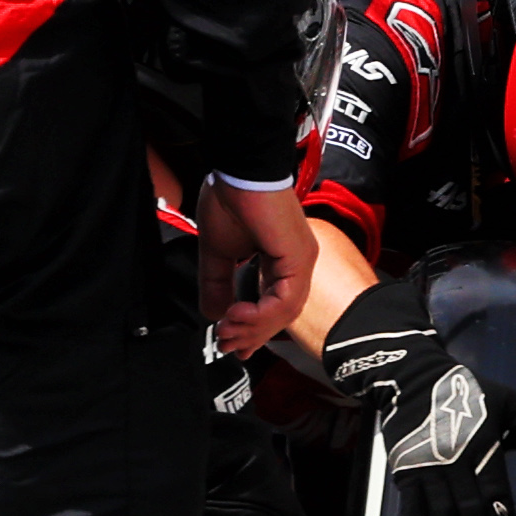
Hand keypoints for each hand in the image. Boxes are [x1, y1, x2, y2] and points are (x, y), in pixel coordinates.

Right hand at [196, 172, 330, 348]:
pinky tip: (237, 314)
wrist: (239, 170)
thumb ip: (219, 284)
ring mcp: (302, 260)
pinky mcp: (298, 257)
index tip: (232, 345)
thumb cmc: (231, 199)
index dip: (254, 330)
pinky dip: (261, 315)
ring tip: (227, 330)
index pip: (275, 306)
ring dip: (253, 328)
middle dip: (251, 335)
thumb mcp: (219, 251)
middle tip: (225, 344)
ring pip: (284, 312)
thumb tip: (213, 313)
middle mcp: (298, 262)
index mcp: (284, 260)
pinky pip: (284, 299)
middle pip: (281, 315)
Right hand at [323, 278, 515, 515]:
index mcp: (482, 446)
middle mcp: (454, 462)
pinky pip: (412, 510)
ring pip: (441, 514)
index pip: (496, 491)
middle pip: (469, 510)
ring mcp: (427, 470)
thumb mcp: (509, 400)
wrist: (414, 378)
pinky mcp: (405, 474)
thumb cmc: (469, 392)